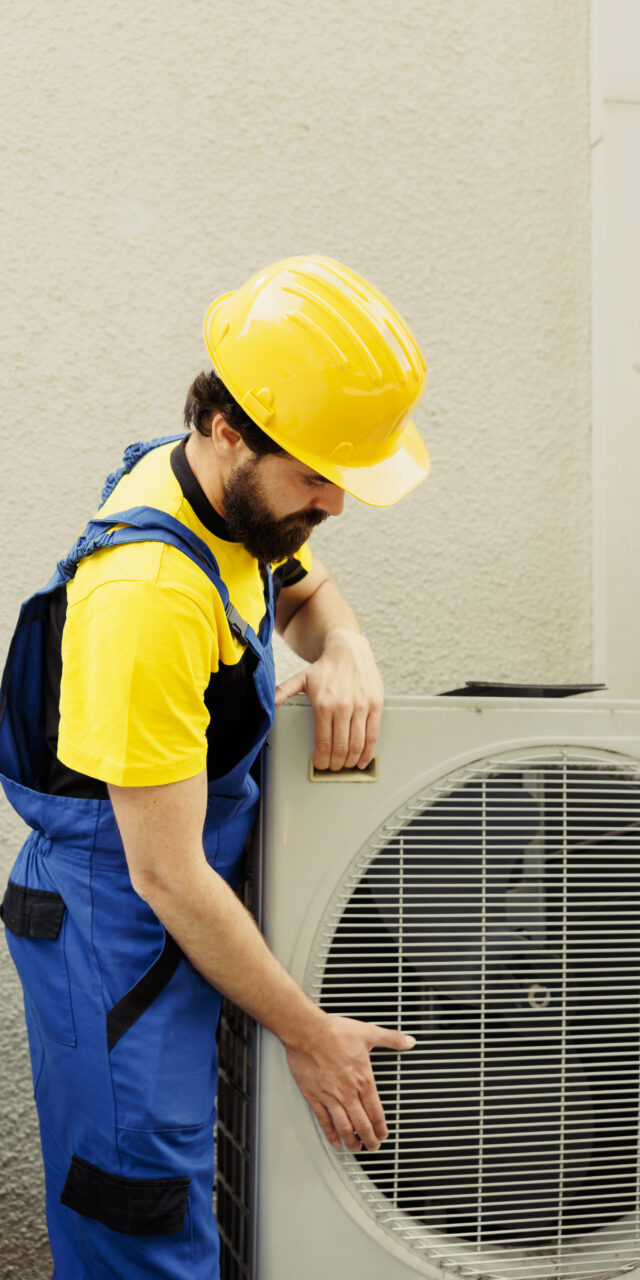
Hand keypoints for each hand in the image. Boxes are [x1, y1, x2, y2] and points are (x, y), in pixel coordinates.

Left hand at [275, 629, 383, 770]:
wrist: (348, 650)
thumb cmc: (325, 668)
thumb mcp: (301, 679)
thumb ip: (284, 692)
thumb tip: (269, 704)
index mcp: (323, 704)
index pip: (324, 742)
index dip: (322, 760)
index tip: (320, 765)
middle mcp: (343, 707)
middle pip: (341, 747)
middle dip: (336, 764)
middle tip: (333, 768)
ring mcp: (361, 706)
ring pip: (358, 743)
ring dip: (352, 760)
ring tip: (346, 765)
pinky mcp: (375, 704)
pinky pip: (373, 734)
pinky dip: (368, 751)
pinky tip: (363, 759)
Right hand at [285, 1014, 415, 1152]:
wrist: (307, 1031)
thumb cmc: (334, 1032)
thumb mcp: (368, 1032)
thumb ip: (391, 1038)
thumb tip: (408, 1041)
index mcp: (363, 1079)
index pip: (376, 1112)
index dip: (381, 1127)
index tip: (383, 1134)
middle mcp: (348, 1092)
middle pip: (362, 1125)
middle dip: (370, 1140)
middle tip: (373, 1147)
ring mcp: (331, 1096)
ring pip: (345, 1127)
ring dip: (352, 1141)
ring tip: (356, 1148)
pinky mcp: (314, 1097)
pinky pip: (324, 1121)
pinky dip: (330, 1134)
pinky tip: (334, 1140)